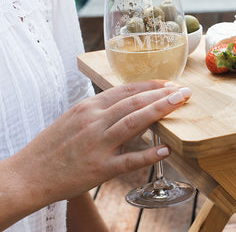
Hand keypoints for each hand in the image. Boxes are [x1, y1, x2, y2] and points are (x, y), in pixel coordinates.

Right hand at [0, 80, 190, 227]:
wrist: (28, 174)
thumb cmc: (53, 147)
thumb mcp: (74, 119)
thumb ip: (101, 111)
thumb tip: (129, 104)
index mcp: (88, 108)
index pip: (125, 90)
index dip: (151, 85)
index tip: (170, 83)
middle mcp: (93, 122)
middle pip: (134, 102)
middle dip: (162, 94)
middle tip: (184, 91)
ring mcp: (97, 145)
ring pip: (133, 123)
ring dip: (160, 110)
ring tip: (180, 104)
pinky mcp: (99, 168)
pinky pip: (128, 160)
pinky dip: (148, 154)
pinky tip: (166, 150)